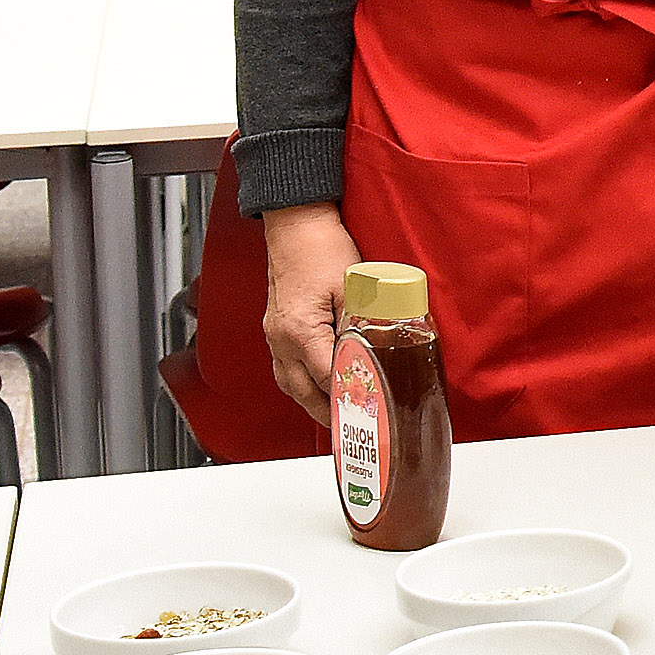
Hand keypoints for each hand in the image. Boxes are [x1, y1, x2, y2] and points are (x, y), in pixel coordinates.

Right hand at [259, 203, 359, 424]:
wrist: (295, 225)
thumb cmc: (321, 249)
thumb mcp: (354, 287)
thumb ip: (365, 321)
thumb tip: (380, 348)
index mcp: (299, 332)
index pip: (327, 377)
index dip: (349, 397)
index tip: (368, 414)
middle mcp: (280, 339)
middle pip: (303, 390)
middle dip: (327, 413)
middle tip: (352, 429)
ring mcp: (274, 334)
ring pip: (290, 382)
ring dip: (312, 401)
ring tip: (337, 416)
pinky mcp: (276, 327)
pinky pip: (286, 366)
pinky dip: (303, 382)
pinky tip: (318, 386)